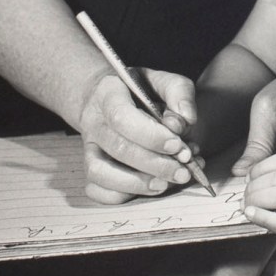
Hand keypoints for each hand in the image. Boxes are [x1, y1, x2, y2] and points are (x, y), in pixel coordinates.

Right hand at [78, 68, 203, 203]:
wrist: (108, 98)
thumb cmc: (140, 90)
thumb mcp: (162, 80)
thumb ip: (179, 93)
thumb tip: (186, 121)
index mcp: (109, 93)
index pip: (122, 117)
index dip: (151, 136)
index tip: (178, 146)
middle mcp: (94, 122)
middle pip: (118, 148)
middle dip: (155, 165)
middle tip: (183, 171)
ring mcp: (88, 147)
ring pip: (101, 172)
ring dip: (137, 184)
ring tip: (166, 184)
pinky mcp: (88, 167)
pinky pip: (95, 189)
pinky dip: (121, 195)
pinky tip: (147, 188)